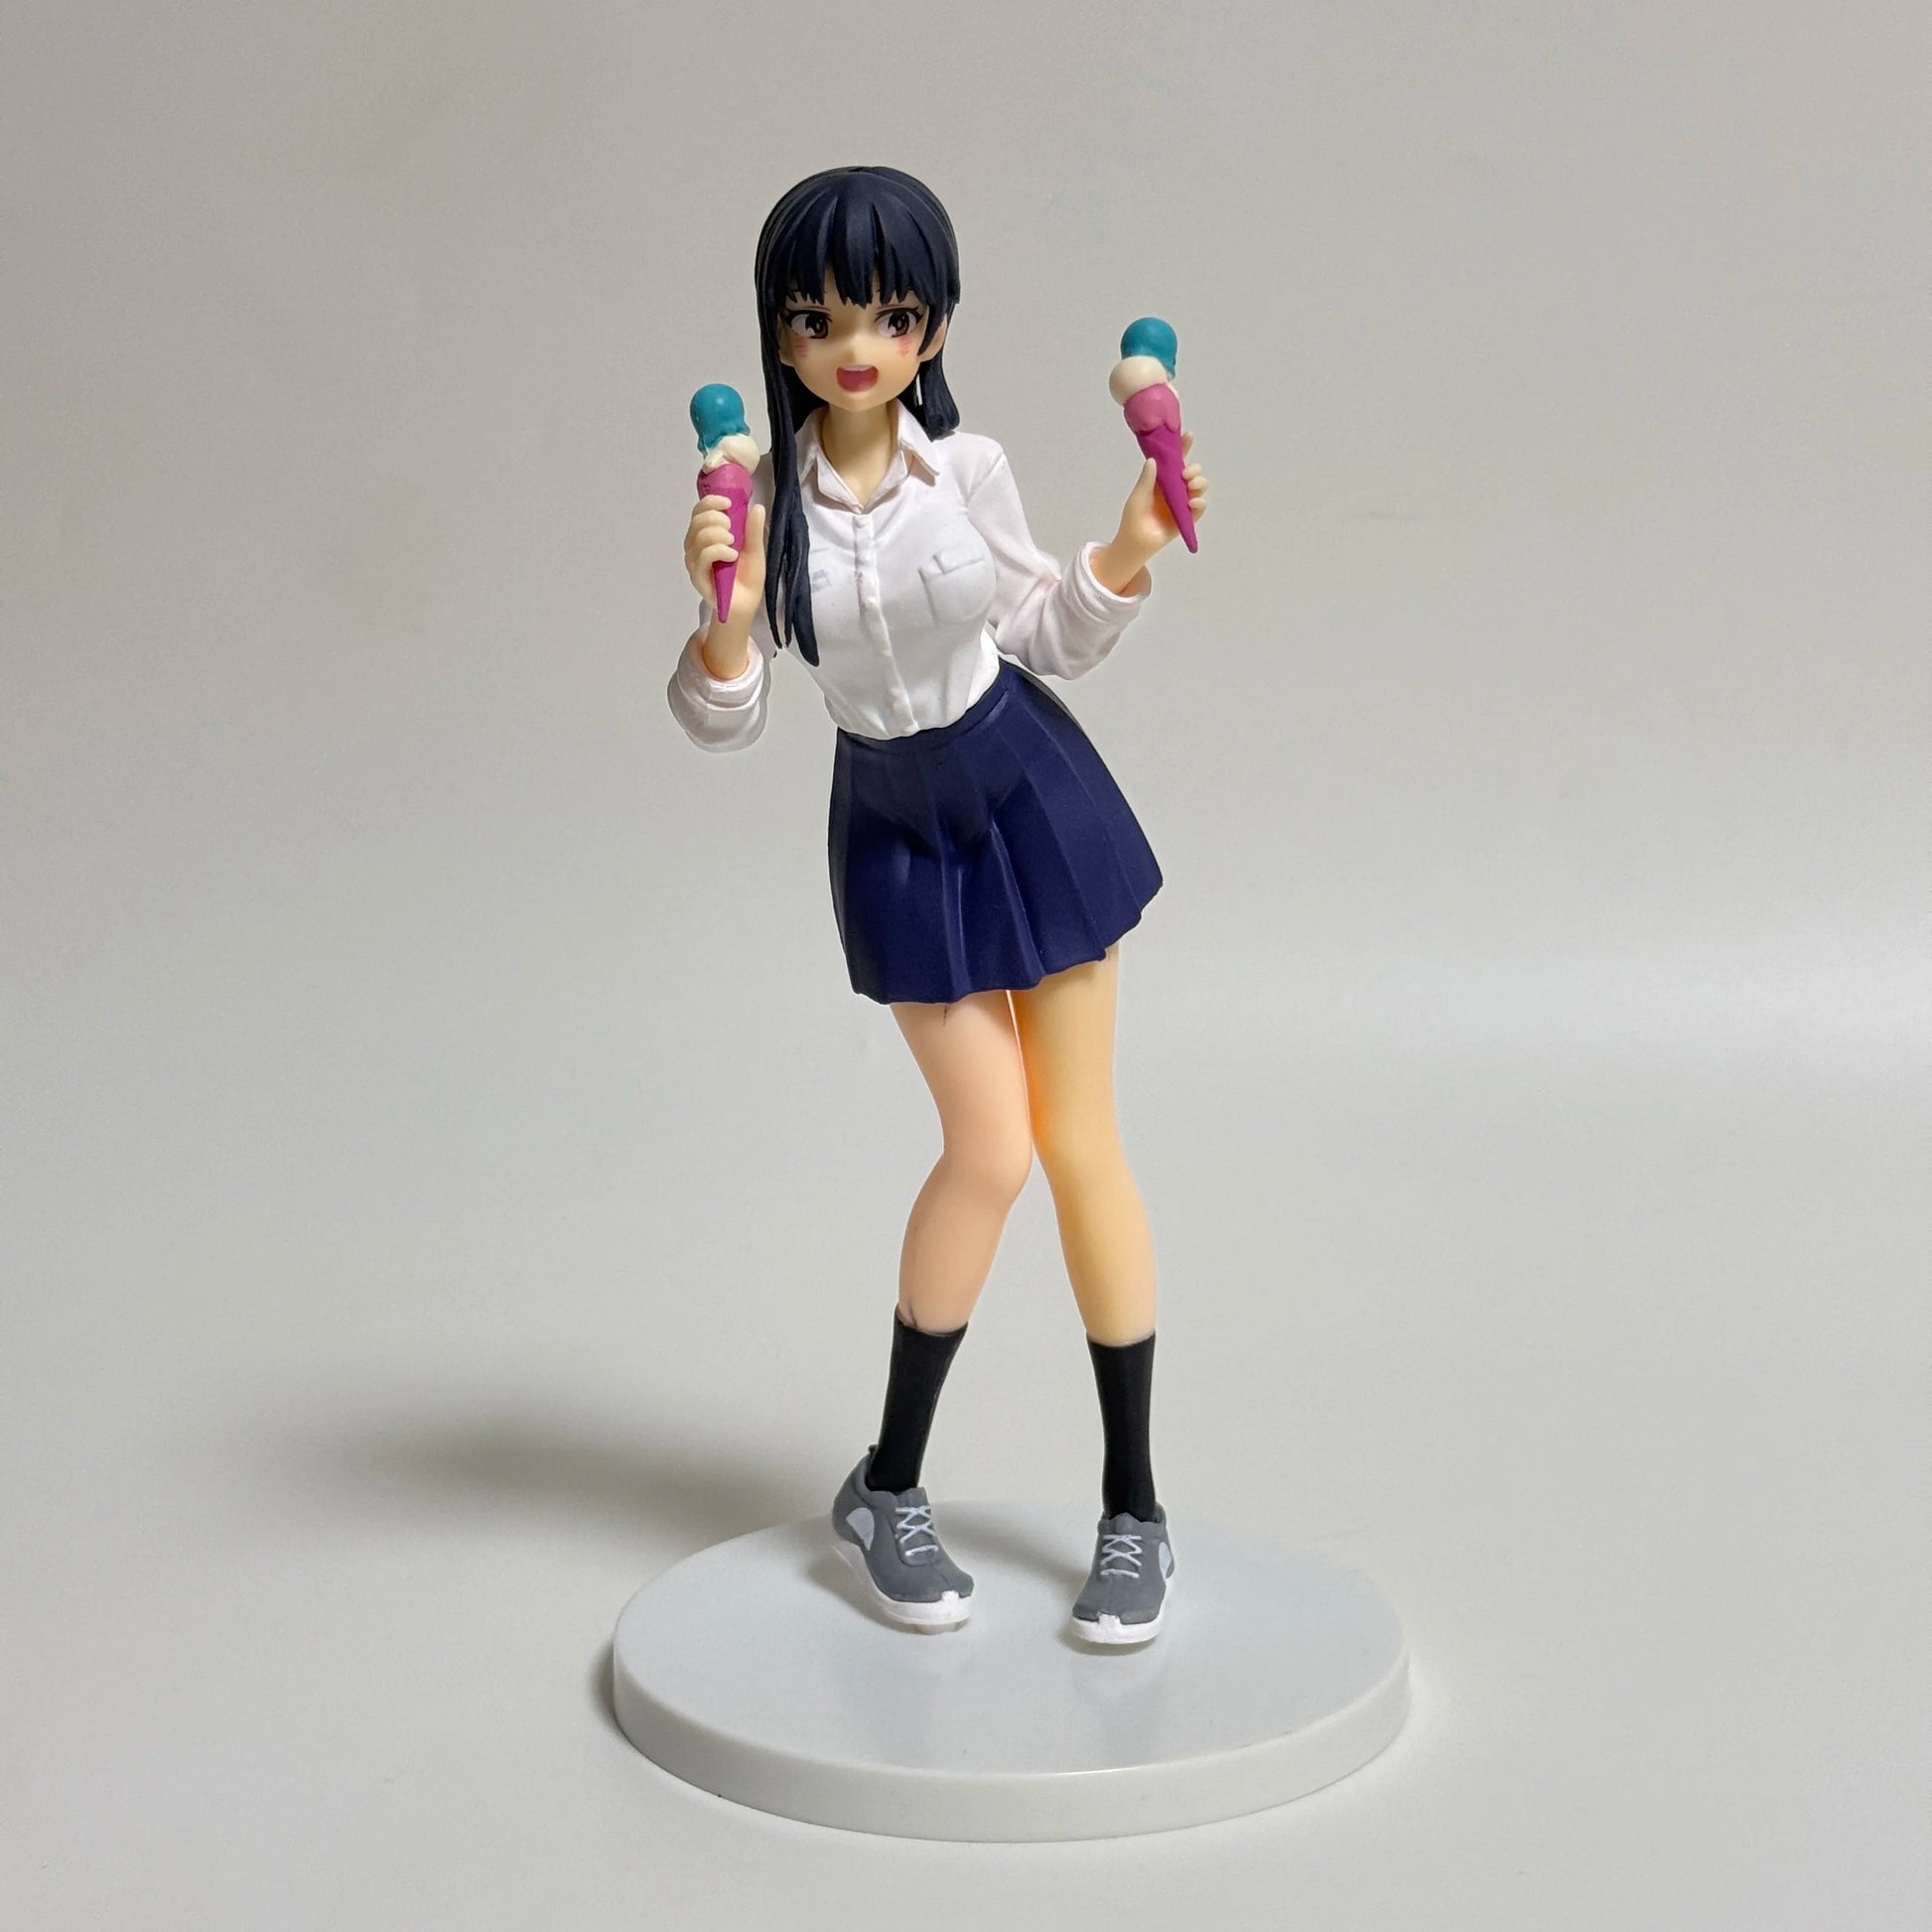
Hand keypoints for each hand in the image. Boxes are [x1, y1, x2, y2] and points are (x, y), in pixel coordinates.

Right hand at [684, 495, 767, 630]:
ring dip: (718, 535)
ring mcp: (694, 562)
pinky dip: (718, 551)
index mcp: (707, 536)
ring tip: (734, 545)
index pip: (699, 512)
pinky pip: (702, 557)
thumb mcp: (755, 550)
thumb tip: (757, 507)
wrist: (745, 605)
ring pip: (698, 537)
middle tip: (733, 530)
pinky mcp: (697, 577)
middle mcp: (696, 547)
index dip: (710, 502)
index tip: (728, 502)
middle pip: (696, 521)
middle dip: (716, 518)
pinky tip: (732, 556)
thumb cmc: (747, 578)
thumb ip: (753, 530)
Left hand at [1092, 433, 1207, 594]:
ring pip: (1200, 487)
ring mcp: (1183, 503)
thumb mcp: (1138, 496)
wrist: (1136, 542)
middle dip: (1194, 469)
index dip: (1184, 447)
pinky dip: (1200, 503)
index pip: (1176, 460)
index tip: (1188, 435)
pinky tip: (1193, 503)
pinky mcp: (1187, 518)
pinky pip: (1200, 507)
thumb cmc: (1134, 518)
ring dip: (1199, 483)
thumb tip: (1153, 459)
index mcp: (1163, 480)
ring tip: (1190, 487)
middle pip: (1193, 472)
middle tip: (1185, 474)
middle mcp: (1176, 489)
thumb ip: (1146, 479)